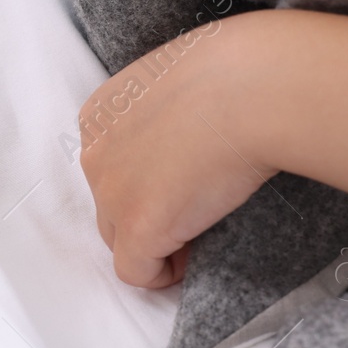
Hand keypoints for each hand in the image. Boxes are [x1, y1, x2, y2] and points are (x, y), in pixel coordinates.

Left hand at [77, 13, 279, 288]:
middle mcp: (94, 154)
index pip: (110, 163)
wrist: (253, 89)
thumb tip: (190, 138)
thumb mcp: (180, 81)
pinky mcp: (138, 228)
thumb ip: (166, 113)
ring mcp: (111, 193)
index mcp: (101, 113)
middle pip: (110, 203)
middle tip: (195, 211)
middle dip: (148, 212)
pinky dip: (161, 274)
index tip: (182, 181)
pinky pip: (136, 271)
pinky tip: (190, 261)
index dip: (146, 180)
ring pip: (121, 238)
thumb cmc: (237, 72)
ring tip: (199, 234)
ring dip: (156, 242)